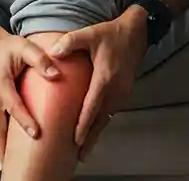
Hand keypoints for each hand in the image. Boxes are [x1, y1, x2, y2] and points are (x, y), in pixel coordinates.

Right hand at [0, 31, 59, 164]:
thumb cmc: (7, 47)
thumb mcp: (25, 47)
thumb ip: (40, 60)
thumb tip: (55, 74)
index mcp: (1, 83)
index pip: (13, 105)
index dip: (24, 120)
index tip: (35, 133)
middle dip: (2, 146)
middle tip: (8, 164)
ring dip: (0, 147)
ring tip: (6, 164)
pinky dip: (2, 139)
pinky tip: (9, 150)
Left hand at [48, 6, 150, 160]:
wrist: (136, 32)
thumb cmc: (111, 34)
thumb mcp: (89, 33)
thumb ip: (70, 42)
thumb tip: (52, 53)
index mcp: (105, 77)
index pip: (93, 106)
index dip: (84, 124)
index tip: (76, 139)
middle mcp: (116, 89)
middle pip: (101, 119)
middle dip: (90, 138)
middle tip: (80, 156)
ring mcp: (122, 92)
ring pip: (107, 118)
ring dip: (96, 133)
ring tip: (85, 149)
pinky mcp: (123, 92)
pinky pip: (111, 112)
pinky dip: (102, 123)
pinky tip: (93, 130)